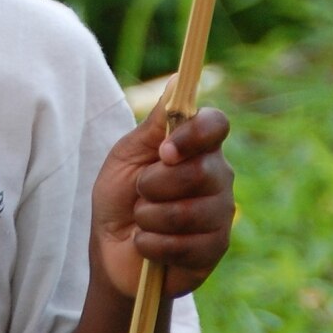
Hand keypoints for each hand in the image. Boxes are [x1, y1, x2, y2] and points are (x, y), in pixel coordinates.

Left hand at [91, 97, 232, 300]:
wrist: (111, 251)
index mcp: (197, 146)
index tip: (164, 151)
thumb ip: (154, 124)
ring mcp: (220, 214)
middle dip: (155, 185)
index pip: (216, 124)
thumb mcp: (127, 155)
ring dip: (150, 218)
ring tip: (141, 221)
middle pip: (201, 171)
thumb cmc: (119, 197)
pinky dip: (153, 245)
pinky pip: (186, 246)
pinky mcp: (215, 249)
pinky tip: (147, 245)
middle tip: (140, 192)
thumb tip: (178, 81)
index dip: (193, 135)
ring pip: (190, 212)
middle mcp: (217, 175)